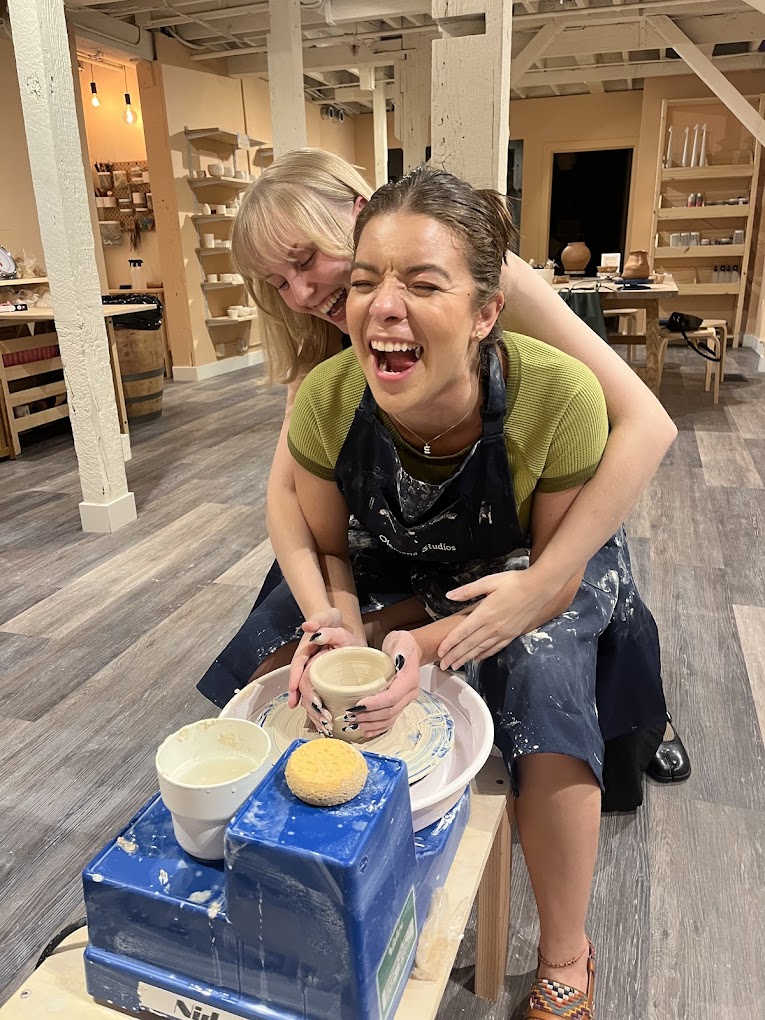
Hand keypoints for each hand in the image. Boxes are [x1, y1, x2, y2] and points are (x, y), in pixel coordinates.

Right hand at [288, 608, 363, 734]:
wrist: (336, 623)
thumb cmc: (330, 621)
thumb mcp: (327, 618)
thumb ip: (319, 622)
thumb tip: (308, 627)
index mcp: (305, 650)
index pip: (298, 665)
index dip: (294, 679)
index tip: (294, 692)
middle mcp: (307, 664)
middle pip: (303, 684)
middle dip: (308, 700)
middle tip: (320, 714)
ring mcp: (314, 673)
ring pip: (308, 694)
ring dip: (313, 710)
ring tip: (323, 724)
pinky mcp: (322, 680)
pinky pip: (318, 695)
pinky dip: (320, 709)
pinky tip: (325, 723)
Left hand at [347, 631, 421, 739]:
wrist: (409, 649)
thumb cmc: (402, 644)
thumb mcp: (401, 640)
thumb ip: (400, 648)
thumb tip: (398, 658)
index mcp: (410, 679)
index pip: (392, 697)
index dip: (375, 704)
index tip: (358, 704)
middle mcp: (410, 693)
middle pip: (390, 711)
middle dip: (369, 716)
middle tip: (350, 715)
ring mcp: (406, 700)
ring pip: (389, 719)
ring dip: (371, 724)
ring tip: (354, 723)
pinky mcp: (400, 704)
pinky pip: (390, 720)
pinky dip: (378, 727)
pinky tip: (366, 730)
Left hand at [438, 570, 556, 669]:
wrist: (539, 588)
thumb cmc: (514, 582)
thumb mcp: (489, 581)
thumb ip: (468, 591)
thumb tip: (449, 595)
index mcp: (484, 613)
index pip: (462, 632)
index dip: (449, 644)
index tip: (440, 652)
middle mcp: (492, 627)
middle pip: (469, 645)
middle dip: (454, 656)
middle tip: (443, 665)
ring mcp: (502, 633)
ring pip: (480, 649)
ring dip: (467, 658)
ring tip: (456, 665)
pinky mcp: (511, 635)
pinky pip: (495, 648)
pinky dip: (484, 655)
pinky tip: (477, 659)